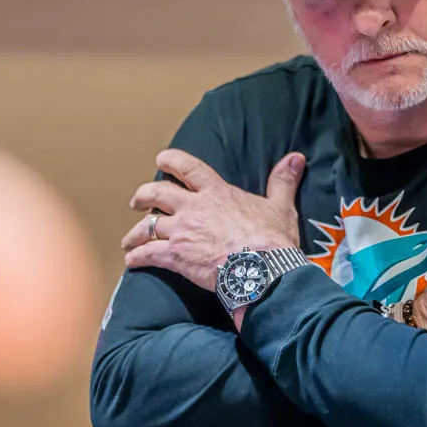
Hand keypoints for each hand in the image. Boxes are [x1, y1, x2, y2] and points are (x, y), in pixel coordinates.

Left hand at [122, 150, 303, 290]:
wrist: (261, 269)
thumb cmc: (272, 238)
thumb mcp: (281, 205)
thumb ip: (283, 181)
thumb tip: (297, 158)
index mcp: (217, 192)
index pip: (188, 168)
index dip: (171, 160)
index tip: (161, 159)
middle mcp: (193, 208)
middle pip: (157, 194)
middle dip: (143, 196)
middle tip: (136, 201)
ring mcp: (182, 232)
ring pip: (147, 226)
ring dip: (135, 232)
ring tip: (129, 239)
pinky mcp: (175, 256)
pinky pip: (148, 254)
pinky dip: (137, 258)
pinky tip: (132, 262)